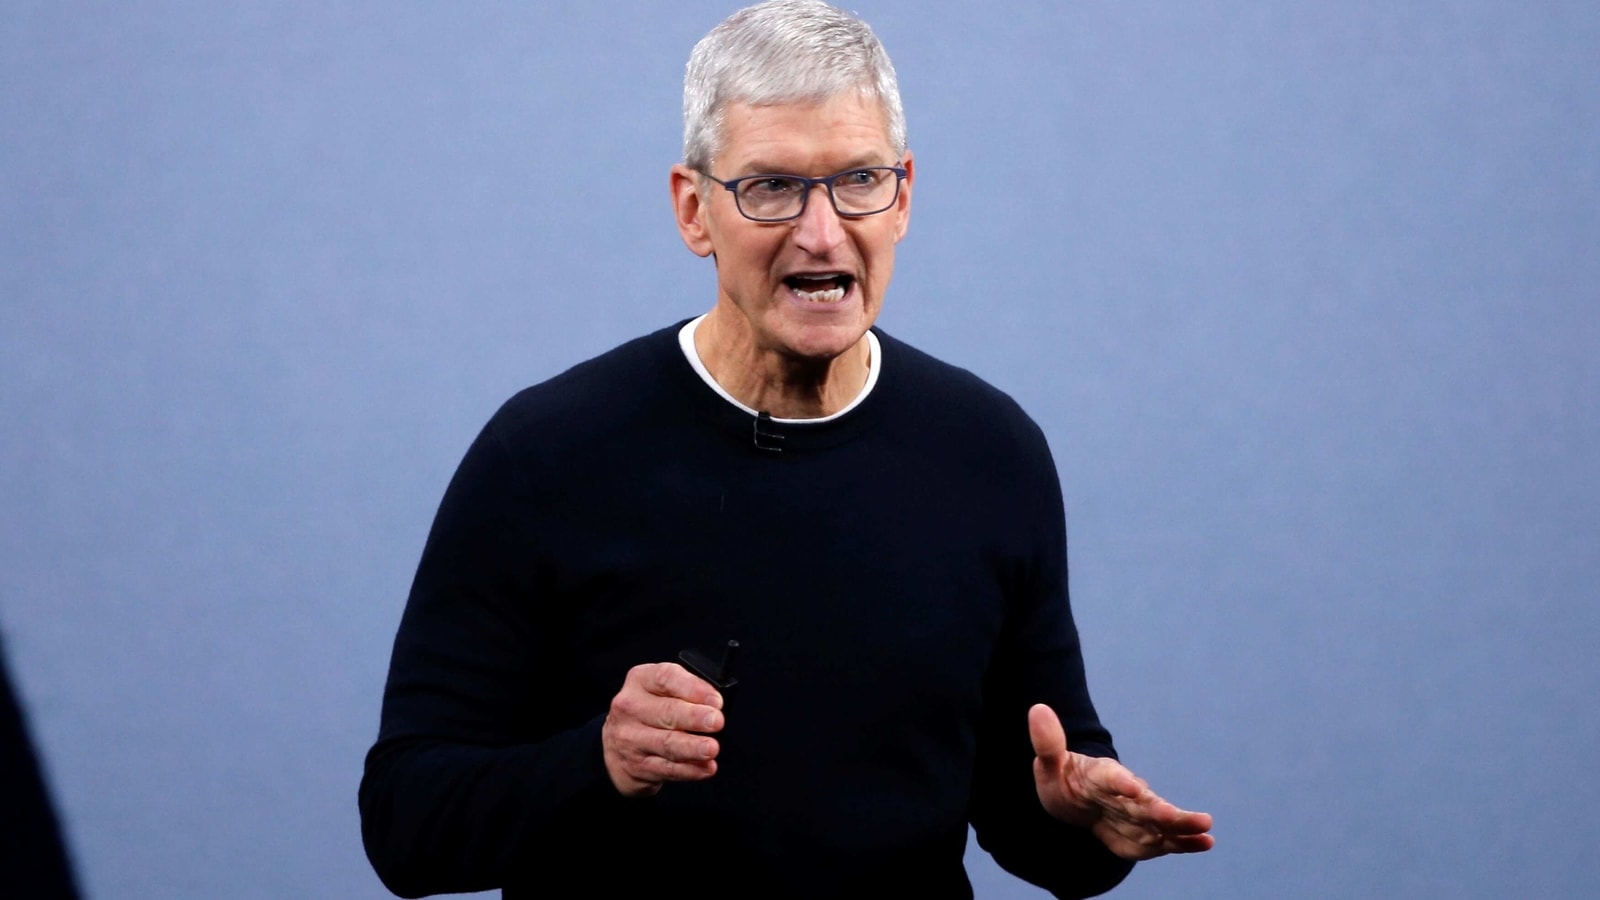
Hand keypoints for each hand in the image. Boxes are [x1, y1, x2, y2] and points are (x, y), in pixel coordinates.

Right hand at [602, 662, 724, 796]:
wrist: (618, 747)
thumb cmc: (650, 712)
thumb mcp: (661, 690)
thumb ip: (686, 691)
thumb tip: (715, 704)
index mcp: (640, 680)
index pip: (666, 678)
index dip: (693, 688)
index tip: (716, 700)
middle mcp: (630, 707)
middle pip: (666, 712)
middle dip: (694, 717)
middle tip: (716, 722)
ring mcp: (630, 739)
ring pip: (667, 744)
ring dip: (692, 747)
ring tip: (712, 748)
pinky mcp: (637, 766)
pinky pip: (667, 768)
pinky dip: (690, 770)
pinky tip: (705, 768)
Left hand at [1028, 703, 1214, 859]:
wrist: (1076, 800)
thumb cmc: (1065, 779)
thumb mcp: (1050, 764)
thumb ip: (1048, 743)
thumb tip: (1037, 709)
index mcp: (1101, 774)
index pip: (1110, 778)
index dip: (1120, 783)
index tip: (1133, 787)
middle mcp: (1126, 794)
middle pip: (1146, 804)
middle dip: (1165, 812)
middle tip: (1187, 816)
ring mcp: (1138, 814)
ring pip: (1161, 822)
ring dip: (1182, 827)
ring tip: (1206, 830)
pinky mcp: (1144, 834)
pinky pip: (1164, 839)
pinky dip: (1184, 842)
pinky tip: (1205, 842)